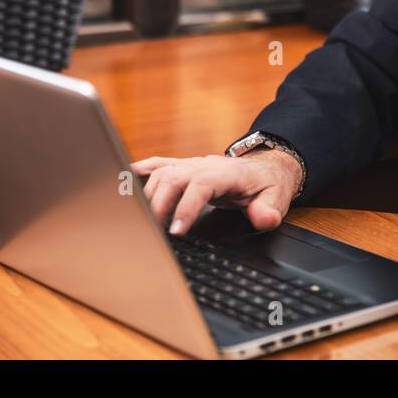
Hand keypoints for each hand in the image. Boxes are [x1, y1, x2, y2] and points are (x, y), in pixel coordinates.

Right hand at [132, 148, 303, 235]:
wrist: (264, 166)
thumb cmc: (266, 184)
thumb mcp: (276, 198)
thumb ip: (270, 210)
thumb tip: (264, 218)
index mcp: (226, 173)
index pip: (201, 185)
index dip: (186, 207)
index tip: (176, 230)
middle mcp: (204, 165)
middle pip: (173, 178)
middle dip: (159, 205)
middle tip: (154, 232)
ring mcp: (191, 164)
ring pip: (161, 172)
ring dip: (147, 195)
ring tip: (141, 220)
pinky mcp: (182, 166)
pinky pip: (157, 164)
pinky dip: (138, 172)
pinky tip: (121, 180)